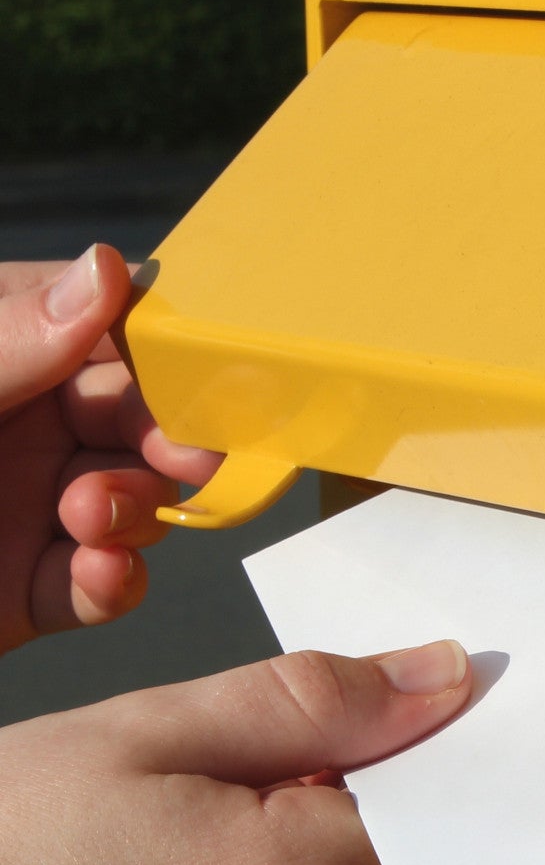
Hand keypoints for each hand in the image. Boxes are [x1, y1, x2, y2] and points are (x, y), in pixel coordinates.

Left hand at [0, 246, 220, 655]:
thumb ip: (11, 339)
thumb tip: (108, 271)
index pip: (103, 326)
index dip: (162, 347)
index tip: (204, 365)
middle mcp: (18, 427)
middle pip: (140, 418)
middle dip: (171, 438)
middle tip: (185, 456)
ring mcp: (26, 510)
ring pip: (134, 503)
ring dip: (136, 512)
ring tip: (95, 517)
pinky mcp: (26, 592)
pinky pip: (99, 586)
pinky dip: (112, 584)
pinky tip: (95, 573)